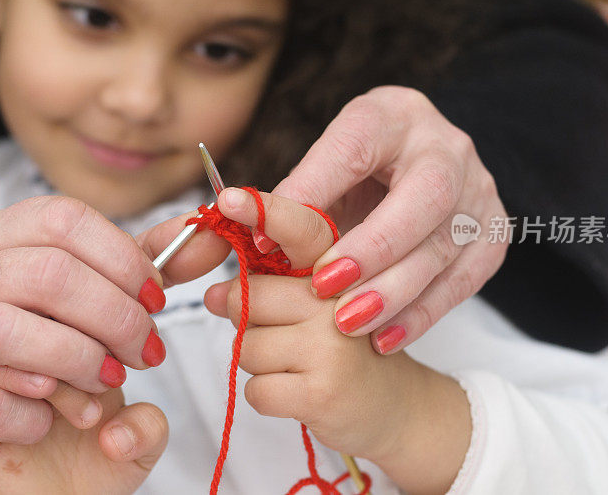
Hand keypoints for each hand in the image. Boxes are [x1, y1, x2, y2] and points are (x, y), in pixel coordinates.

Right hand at [0, 196, 167, 478]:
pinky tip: (47, 418)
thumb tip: (204, 232)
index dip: (123, 258)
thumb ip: (145, 269)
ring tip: (107, 384)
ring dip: (79, 364)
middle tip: (146, 353)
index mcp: (0, 237)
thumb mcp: (98, 303)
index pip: (65, 220)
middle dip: (117, 319)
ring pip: (10, 331)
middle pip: (49, 274)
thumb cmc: (49, 354)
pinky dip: (32, 415)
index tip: (157, 299)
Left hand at [205, 189, 410, 458]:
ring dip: (258, 362)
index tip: (230, 201)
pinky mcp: (324, 391)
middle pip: (249, 297)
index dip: (265, 212)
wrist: (394, 406)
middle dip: (246, 321)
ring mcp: (334, 344)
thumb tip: (213, 294)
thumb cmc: (341, 346)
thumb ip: (264, 287)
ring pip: (246, 347)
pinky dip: (265, 397)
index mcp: (339, 265)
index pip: (301, 229)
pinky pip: (256, 390)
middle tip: (284, 334)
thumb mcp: (311, 303)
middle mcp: (342, 297)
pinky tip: (299, 392)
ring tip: (298, 364)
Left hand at [271, 86, 507, 352]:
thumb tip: (259, 236)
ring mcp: (479, 191)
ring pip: (446, 245)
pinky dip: (422, 314)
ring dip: (395, 292)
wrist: (420, 169)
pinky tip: (385, 338)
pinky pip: (465, 280)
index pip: (355, 146)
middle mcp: (447, 147)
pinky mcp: (493, 233)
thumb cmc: (362, 172)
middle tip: (325, 288)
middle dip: (375, 247)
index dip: (314, 191)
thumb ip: (298, 196)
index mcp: (393, 115)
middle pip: (426, 196)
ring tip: (348, 324)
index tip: (268, 236)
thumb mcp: (325, 169)